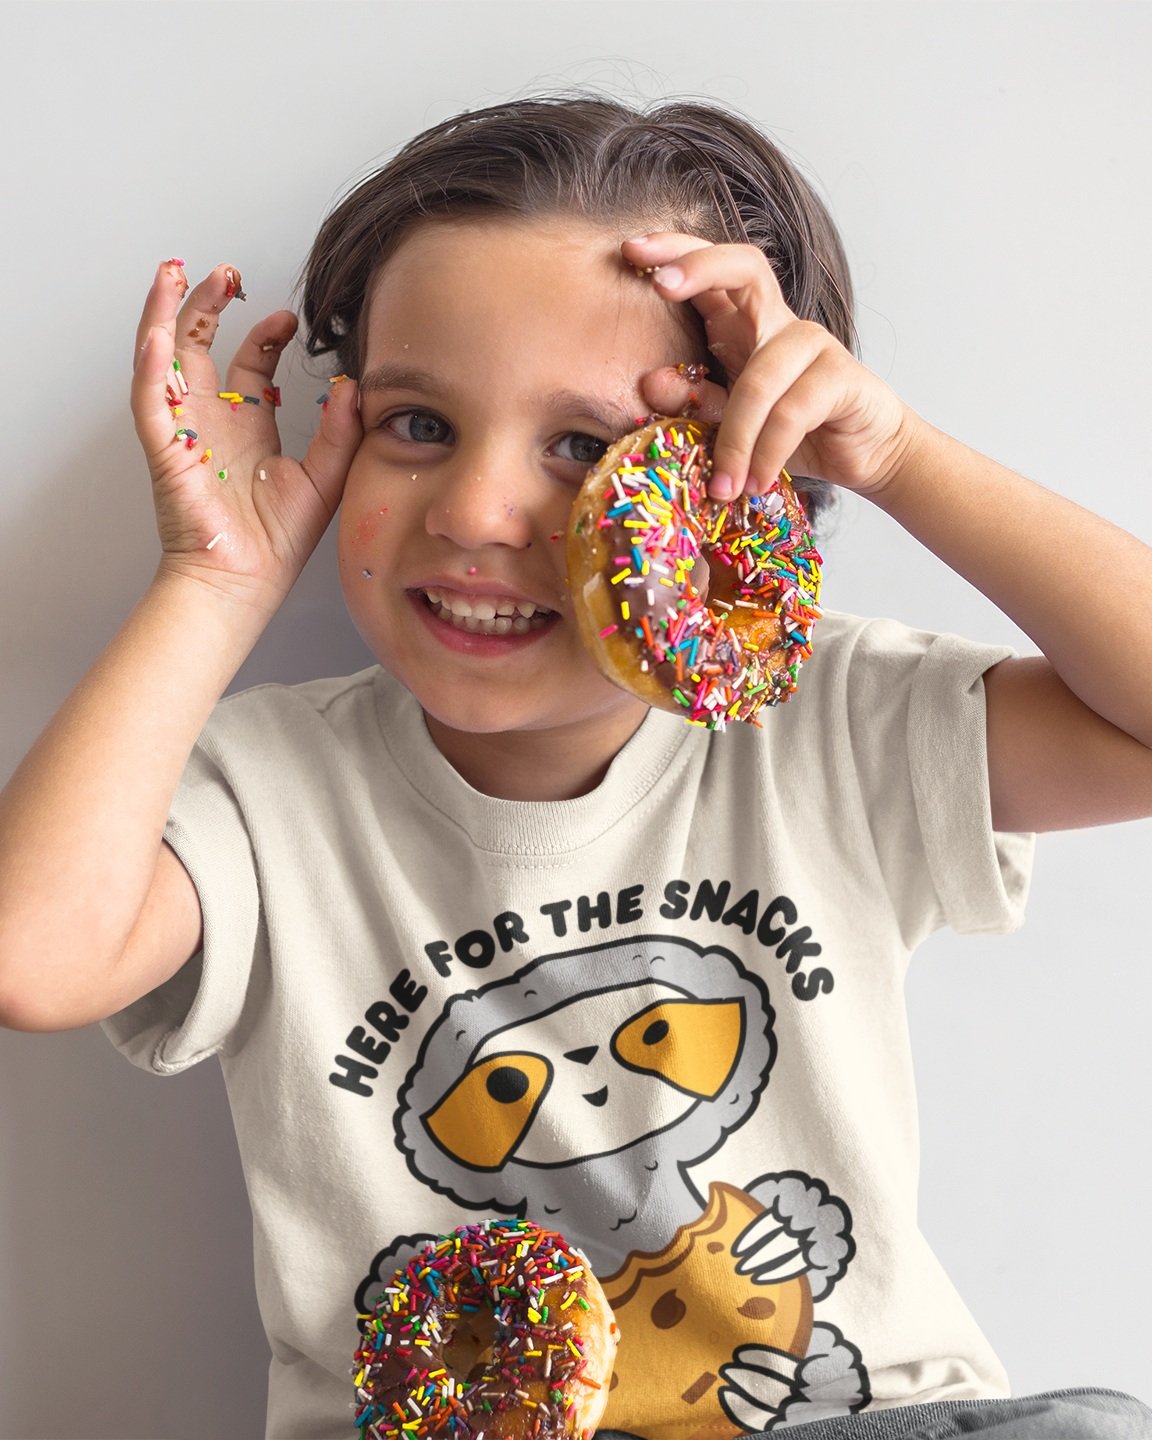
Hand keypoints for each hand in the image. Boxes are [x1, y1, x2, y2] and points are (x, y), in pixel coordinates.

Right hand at [131, 259, 361, 610]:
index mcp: (246, 427)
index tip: (288, 319)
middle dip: (209, 304)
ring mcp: (183, 430)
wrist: (245, 581)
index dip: (264, 336)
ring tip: (174, 273)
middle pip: (200, 346)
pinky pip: (149, 399)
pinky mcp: (164, 448)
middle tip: (226, 272)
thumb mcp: (325, 478)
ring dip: (164, 314)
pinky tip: (157, 333)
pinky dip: (150, 365)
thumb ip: (341, 432)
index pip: (248, 366)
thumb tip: (352, 385)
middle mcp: (211, 421)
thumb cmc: (276, 542)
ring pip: (163, 357)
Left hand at [621, 234, 918, 500]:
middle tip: (658, 284)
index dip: (676, 252)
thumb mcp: (730, 424)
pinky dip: (768, 453)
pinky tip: (756, 483)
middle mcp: (779, 322)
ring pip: (758, 379)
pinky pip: (792, 413)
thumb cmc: (791, 435)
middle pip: (746, 267)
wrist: (864, 455)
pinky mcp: (842, 377)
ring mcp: (814, 345)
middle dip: (698, 267)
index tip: (631, 250)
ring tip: (721, 486)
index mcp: (745, 325)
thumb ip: (695, 403)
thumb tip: (649, 381)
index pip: (713, 272)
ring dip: (734, 439)